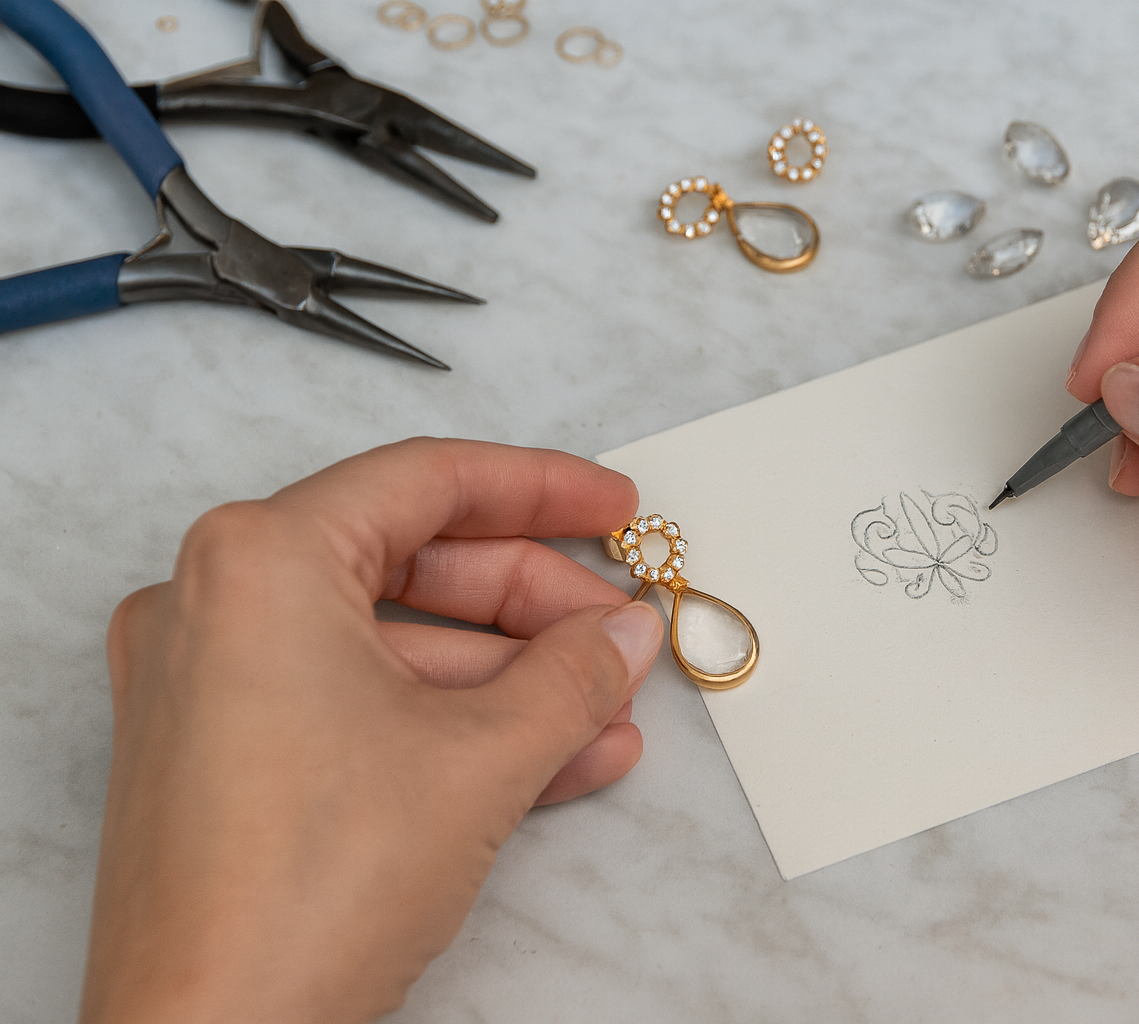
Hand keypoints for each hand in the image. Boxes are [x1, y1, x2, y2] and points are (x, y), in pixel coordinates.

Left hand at [79, 439, 663, 1022]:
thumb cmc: (306, 890)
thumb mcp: (482, 758)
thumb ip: (574, 675)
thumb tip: (625, 632)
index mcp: (260, 560)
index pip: (428, 481)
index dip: (542, 490)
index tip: (615, 507)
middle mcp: (216, 603)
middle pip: (414, 564)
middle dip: (535, 605)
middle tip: (619, 631)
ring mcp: (210, 682)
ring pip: (394, 645)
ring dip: (510, 678)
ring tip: (606, 710)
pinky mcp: (224, 754)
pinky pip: (359, 705)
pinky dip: (453, 722)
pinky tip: (555, 757)